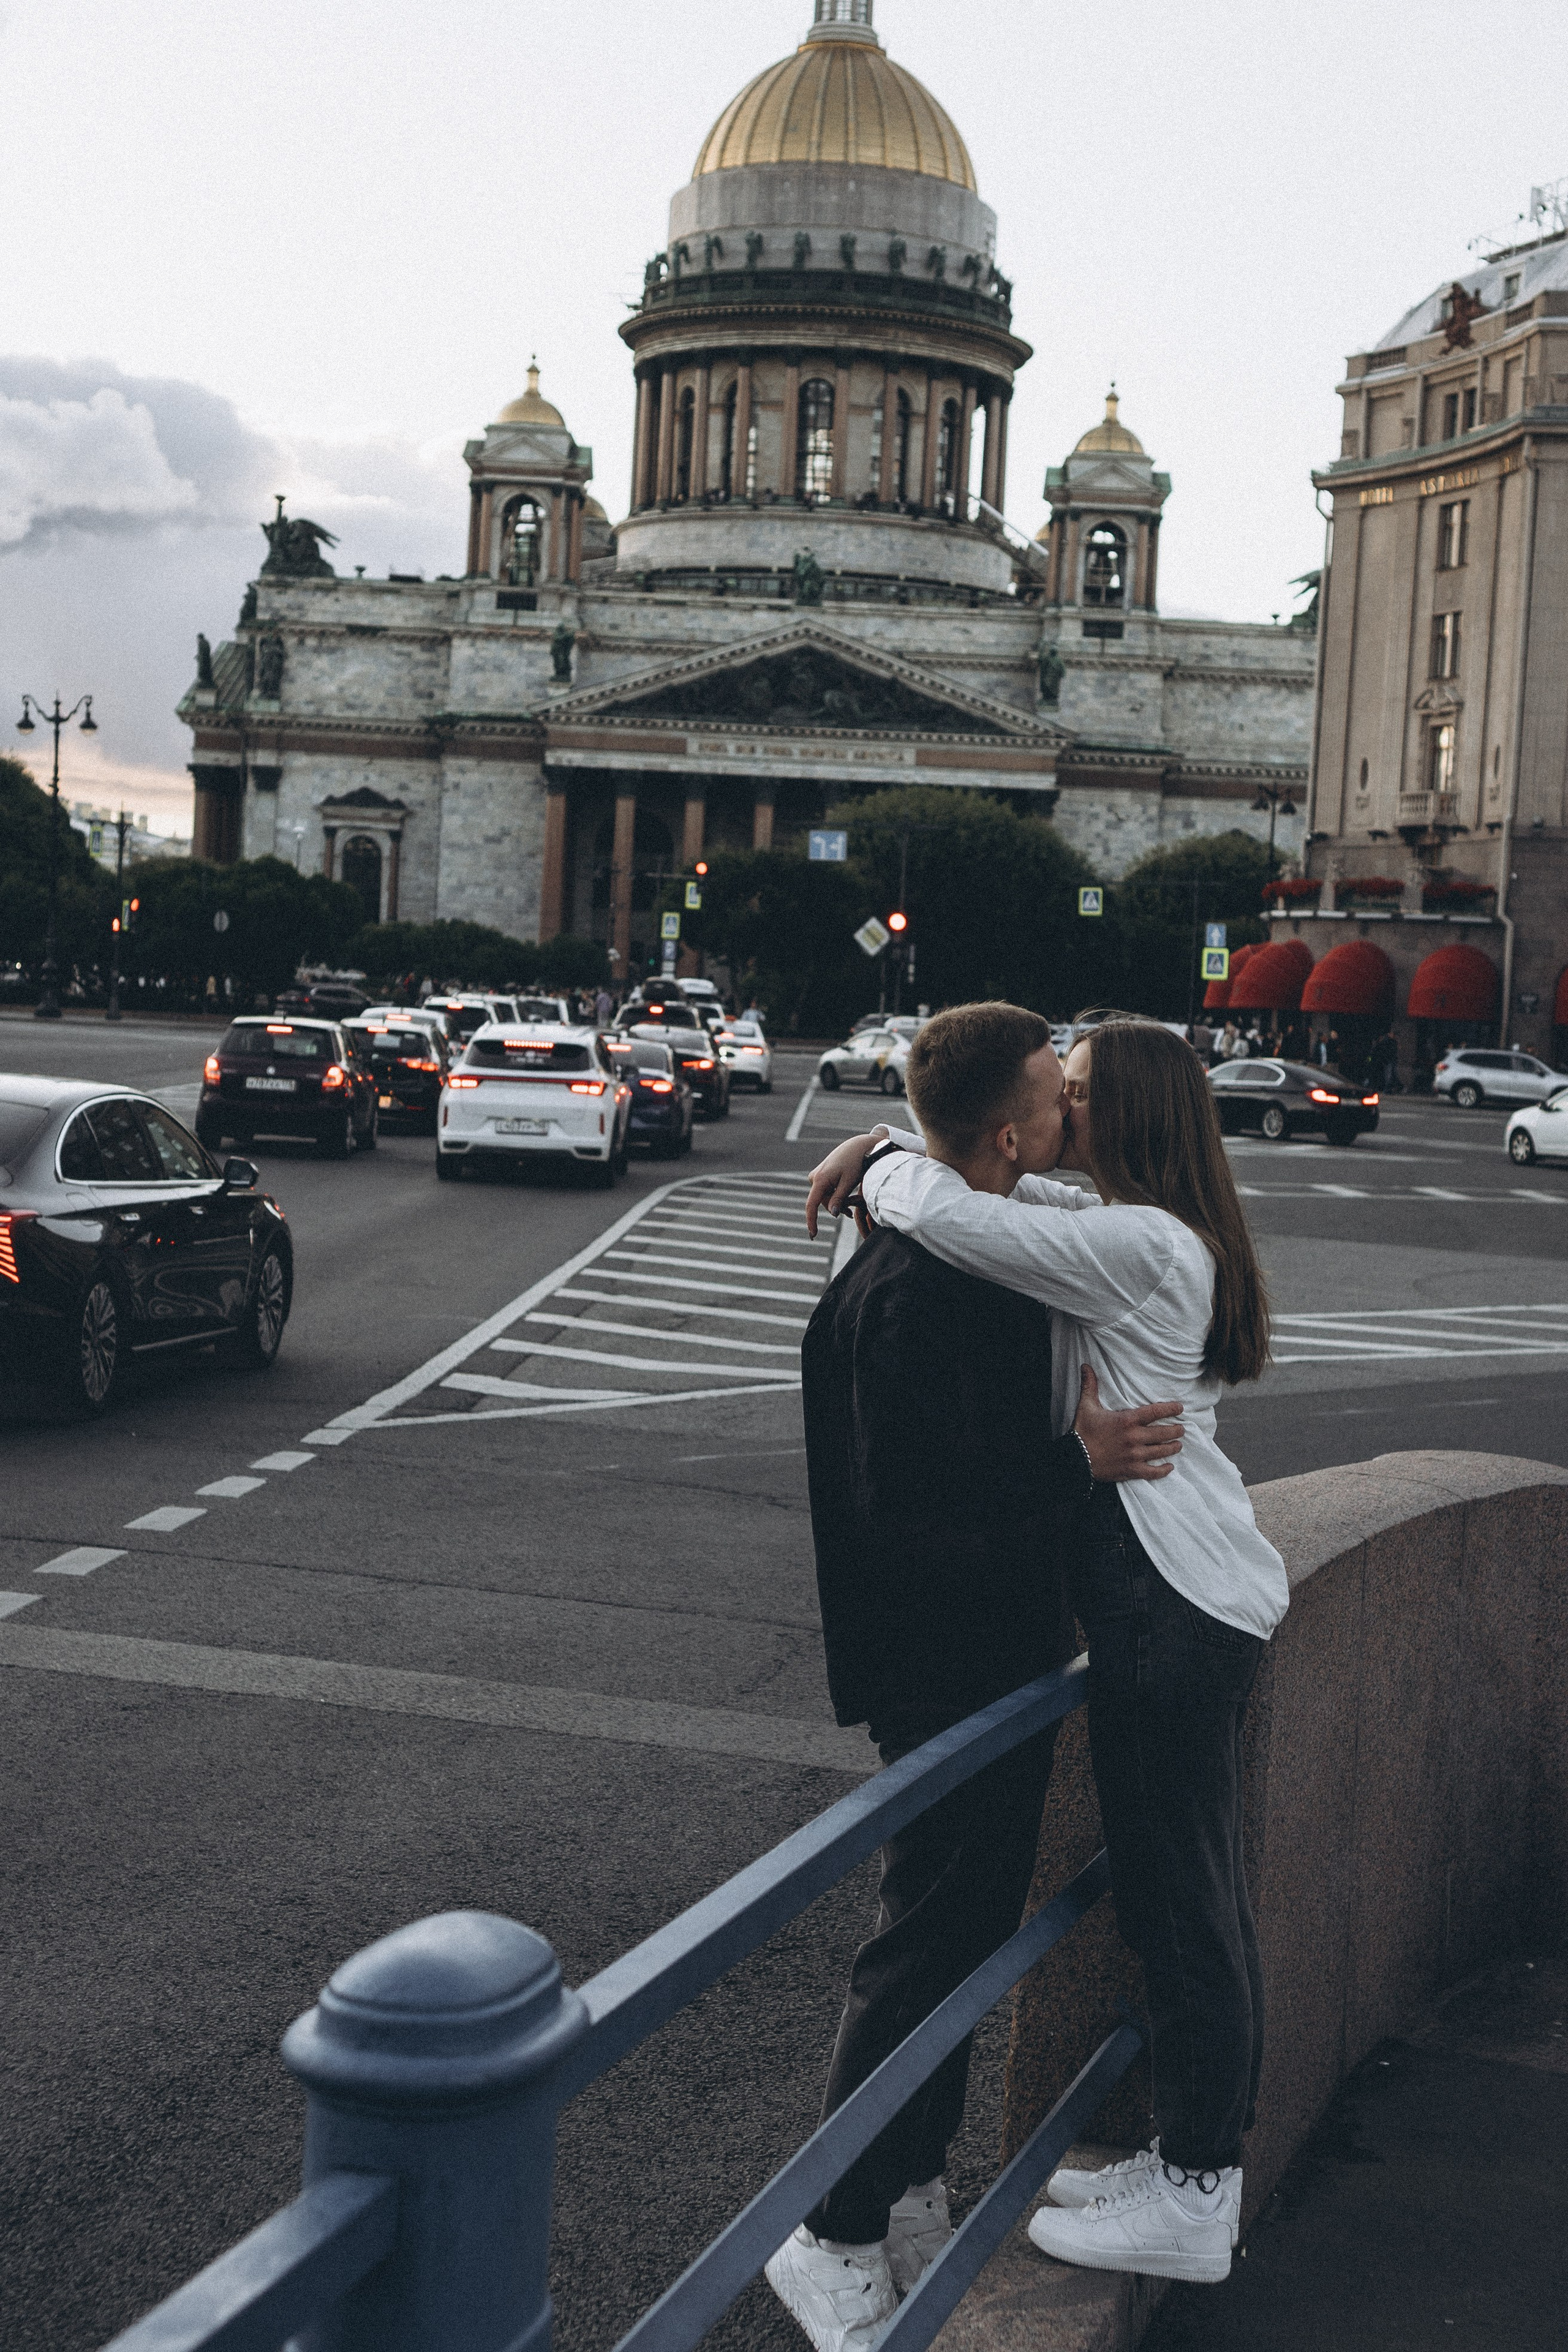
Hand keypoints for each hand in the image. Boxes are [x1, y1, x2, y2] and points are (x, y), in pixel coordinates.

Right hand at [805, 1130, 886, 1237]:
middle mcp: (814, 1177)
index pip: (811, 1205)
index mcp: (820, 1179)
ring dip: (839, 1203)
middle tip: (854, 1211)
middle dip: (837, 1208)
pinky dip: (837, 1197)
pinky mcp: (822, 1175)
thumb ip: (840, 1199)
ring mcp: (817, 1175)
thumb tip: (832, 1214)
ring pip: (826, 1198)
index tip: (813, 1235)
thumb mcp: (850, 1182)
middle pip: (822, 1203)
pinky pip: (827, 1191)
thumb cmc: (856, 1162)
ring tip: (854, 1207)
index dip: (811, 1221)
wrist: (860, 1145)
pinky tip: (848, 1203)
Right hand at [1073, 1365, 1182, 1481]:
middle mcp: (1134, 1437)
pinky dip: (1163, 1470)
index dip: (1170, 1409)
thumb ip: (1090, 1385)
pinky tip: (1169, 1467)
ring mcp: (1134, 1455)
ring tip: (1178, 1445)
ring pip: (1161, 1451)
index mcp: (1127, 1420)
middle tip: (1182, 1429)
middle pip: (1163, 1433)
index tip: (1180, 1407)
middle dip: (1175, 1430)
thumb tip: (1085, 1366)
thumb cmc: (1082, 1431)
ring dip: (1172, 1447)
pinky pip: (1152, 1472)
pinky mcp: (1131, 1470)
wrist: (1075, 1459)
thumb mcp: (1086, 1406)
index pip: (1155, 1412)